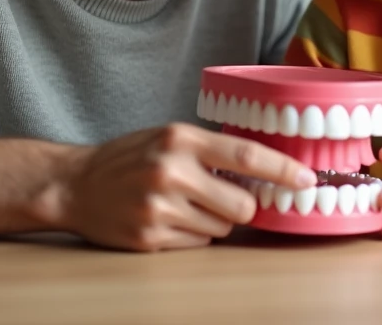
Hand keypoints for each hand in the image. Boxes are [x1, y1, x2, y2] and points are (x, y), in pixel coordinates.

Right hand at [63, 123, 316, 251]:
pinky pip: (197, 243)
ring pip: (221, 228)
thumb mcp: (168, 137)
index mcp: (180, 139)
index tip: (307, 179)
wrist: (74, 184)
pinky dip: (192, 235)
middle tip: (225, 196)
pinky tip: (168, 219)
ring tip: (184, 204)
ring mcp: (159, 208)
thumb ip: (210, 149)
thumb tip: (264, 169)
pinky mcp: (150, 238)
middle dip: (244, 206)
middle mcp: (171, 172)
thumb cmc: (129, 157)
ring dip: (213, 220)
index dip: (283, 169)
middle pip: (242, 205)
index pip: (247, 156)